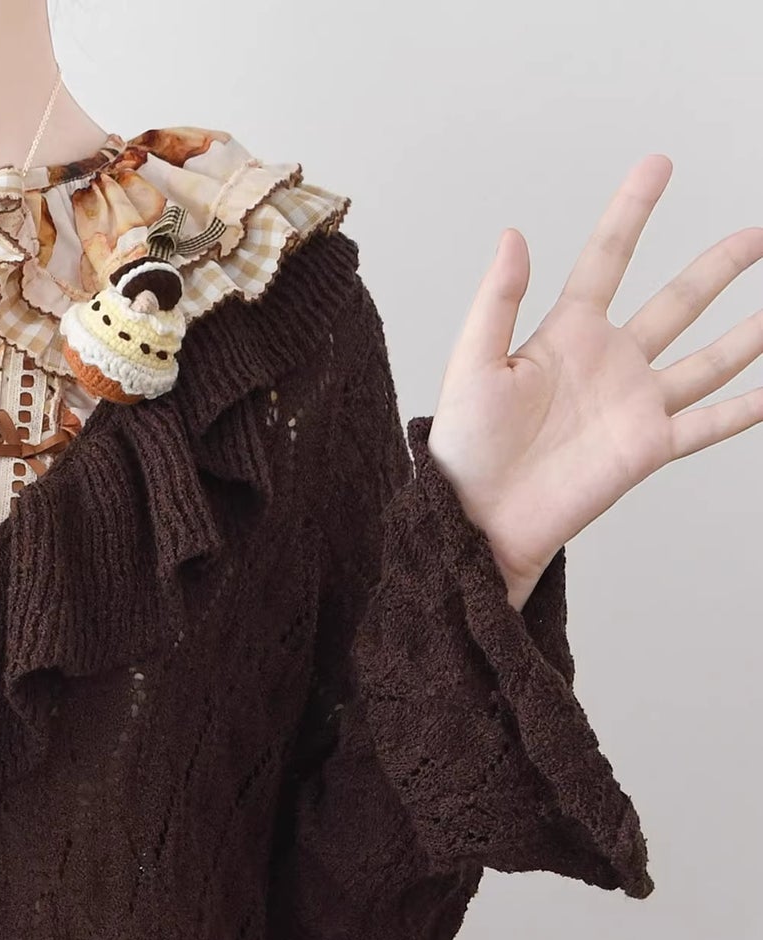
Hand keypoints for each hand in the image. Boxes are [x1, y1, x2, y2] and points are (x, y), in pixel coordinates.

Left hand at [426, 154, 762, 607]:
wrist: (475, 520)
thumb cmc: (462, 450)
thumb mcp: (472, 367)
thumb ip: (498, 302)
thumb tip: (514, 234)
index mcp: (565, 335)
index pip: (608, 258)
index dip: (633, 210)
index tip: (659, 162)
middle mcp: (608, 363)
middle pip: (678, 301)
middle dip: (718, 266)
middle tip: (756, 232)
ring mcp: (633, 404)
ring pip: (708, 358)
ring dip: (749, 332)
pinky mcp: (646, 447)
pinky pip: (707, 423)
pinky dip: (744, 408)